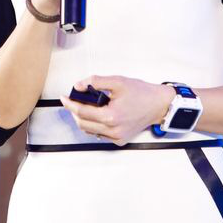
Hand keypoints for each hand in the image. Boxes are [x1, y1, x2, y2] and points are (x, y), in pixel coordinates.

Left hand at [59, 75, 174, 145]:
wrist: (158, 105)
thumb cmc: (141, 93)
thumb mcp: (117, 81)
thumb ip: (96, 82)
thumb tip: (79, 86)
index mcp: (111, 116)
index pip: (82, 112)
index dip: (70, 104)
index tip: (64, 98)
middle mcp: (113, 130)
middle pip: (83, 124)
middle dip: (74, 112)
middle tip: (73, 101)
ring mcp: (117, 137)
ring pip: (90, 131)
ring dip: (83, 119)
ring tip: (85, 107)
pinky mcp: (120, 140)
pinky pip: (100, 134)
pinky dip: (94, 125)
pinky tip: (97, 115)